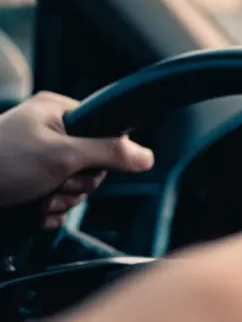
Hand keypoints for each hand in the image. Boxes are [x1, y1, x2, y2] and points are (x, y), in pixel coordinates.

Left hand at [0, 92, 154, 227]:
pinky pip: (57, 200)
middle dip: (76, 184)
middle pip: (92, 164)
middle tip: (55, 184)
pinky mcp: (28, 182)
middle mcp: (49, 131)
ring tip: (38, 198)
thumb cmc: (1, 164)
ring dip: (62, 200)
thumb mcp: (62, 155)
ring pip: (75, 186)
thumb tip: (147, 156)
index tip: (83, 166)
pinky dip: (49, 211)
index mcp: (57, 111)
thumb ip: (109, 153)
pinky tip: (34, 209)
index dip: (101, 155)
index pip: (105, 132)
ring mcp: (38, 158)